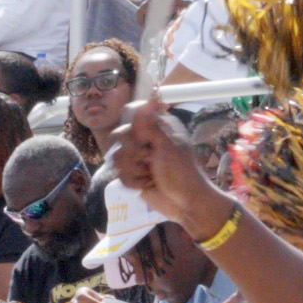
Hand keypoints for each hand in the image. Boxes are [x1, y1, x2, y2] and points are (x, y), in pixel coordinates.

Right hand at [111, 100, 221, 222]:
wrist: (186, 204)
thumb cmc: (183, 173)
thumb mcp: (169, 147)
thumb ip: (153, 127)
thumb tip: (151, 99)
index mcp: (157, 127)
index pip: (132, 113)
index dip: (132, 124)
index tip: (142, 138)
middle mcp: (145, 140)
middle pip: (119, 135)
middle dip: (133, 152)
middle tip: (150, 159)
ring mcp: (137, 158)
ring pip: (116, 157)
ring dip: (135, 169)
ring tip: (151, 174)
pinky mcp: (132, 175)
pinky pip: (119, 175)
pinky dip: (134, 182)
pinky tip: (147, 185)